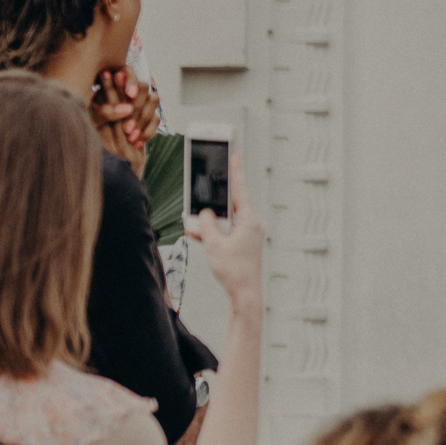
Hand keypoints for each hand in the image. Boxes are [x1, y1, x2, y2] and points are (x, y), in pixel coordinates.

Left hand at [88, 69, 157, 165]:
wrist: (98, 151)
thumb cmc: (86, 130)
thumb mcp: (89, 121)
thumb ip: (104, 113)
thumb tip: (126, 109)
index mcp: (110, 85)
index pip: (127, 72)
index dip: (131, 81)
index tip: (130, 94)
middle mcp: (127, 91)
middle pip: (143, 86)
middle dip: (137, 106)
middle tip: (126, 128)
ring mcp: (140, 103)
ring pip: (153, 99)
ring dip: (143, 118)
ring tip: (129, 136)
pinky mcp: (148, 117)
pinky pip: (156, 117)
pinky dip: (148, 130)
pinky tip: (135, 142)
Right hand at [188, 152, 264, 316]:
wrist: (245, 293)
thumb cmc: (233, 270)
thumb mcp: (215, 245)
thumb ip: (207, 226)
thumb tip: (204, 213)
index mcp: (249, 219)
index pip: (240, 189)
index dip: (235, 170)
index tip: (235, 152)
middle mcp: (251, 223)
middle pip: (232, 201)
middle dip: (217, 192)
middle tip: (211, 172)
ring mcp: (248, 232)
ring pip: (226, 217)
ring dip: (210, 216)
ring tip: (194, 209)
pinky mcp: (242, 242)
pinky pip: (225, 229)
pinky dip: (212, 229)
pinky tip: (195, 229)